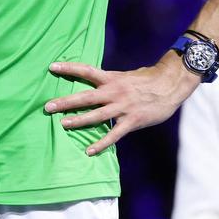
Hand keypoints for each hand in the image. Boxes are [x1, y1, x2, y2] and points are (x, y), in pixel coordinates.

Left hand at [44, 54, 199, 155]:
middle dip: (66, 102)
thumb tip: (97, 82)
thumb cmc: (148, 79)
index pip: (86, 70)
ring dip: (78, 121)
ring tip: (62, 124)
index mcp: (111, 78)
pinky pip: (113, 134)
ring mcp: (122, 107)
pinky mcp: (132, 121)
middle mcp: (114, 92)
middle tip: (48, 106)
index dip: (69, 68)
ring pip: (96, 115)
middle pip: (85, 97)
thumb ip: (111, 81)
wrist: (171, 85)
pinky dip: (101, 143)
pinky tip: (89, 151)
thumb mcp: (125, 76)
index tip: (52, 67)